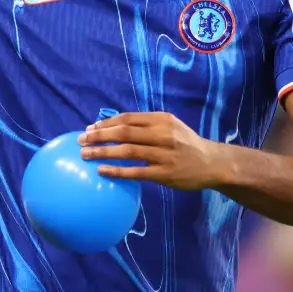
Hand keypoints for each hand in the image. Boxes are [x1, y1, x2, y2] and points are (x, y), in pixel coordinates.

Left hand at [78, 112, 220, 189]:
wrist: (212, 163)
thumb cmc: (185, 144)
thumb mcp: (171, 126)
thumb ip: (147, 125)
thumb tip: (114, 126)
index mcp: (162, 120)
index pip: (128, 118)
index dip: (106, 123)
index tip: (89, 128)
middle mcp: (163, 134)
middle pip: (124, 132)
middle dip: (99, 135)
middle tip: (81, 140)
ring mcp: (165, 154)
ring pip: (128, 151)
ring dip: (103, 152)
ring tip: (85, 155)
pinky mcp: (165, 173)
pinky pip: (136, 172)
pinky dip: (117, 170)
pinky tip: (102, 170)